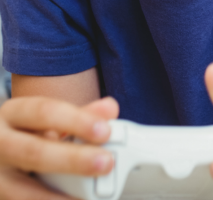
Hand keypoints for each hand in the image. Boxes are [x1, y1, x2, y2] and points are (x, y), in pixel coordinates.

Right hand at [0, 95, 118, 198]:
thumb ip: (80, 114)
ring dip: (57, 197)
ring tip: (86, 198)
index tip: (105, 131)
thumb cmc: (26, 133)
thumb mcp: (49, 118)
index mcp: (14, 114)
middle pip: (34, 152)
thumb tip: (110, 110)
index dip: (77, 121)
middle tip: (105, 163)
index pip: (45, 112)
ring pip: (21, 191)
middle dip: (72, 159)